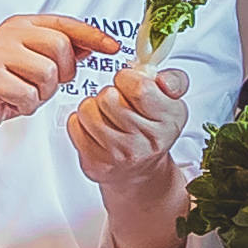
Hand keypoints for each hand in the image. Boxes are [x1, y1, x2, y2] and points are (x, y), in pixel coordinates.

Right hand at [0, 13, 115, 145]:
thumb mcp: (34, 64)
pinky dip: (26, 106)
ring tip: (24, 93)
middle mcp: (9, 32)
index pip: (66, 24)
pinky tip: (11, 102)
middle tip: (45, 84)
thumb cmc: (1, 85)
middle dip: (62, 74)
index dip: (93, 36)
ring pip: (47, 73)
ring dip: (42, 93)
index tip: (113, 47)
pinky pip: (29, 95)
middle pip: (60, 48)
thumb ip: (60, 54)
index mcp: (22, 25)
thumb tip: (92, 46)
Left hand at [66, 56, 189, 195]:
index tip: (129, 84)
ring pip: (87, 109)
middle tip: (119, 103)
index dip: (128, 79)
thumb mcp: (172, 101)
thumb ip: (174, 81)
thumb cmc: (152, 128)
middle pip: (108, 97)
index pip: (140, 88)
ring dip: (93, 106)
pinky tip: (96, 129)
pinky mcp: (96, 164)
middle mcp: (146, 142)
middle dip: (110, 93)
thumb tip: (163, 79)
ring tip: (106, 115)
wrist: (140, 169)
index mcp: (169, 120)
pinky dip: (81, 122)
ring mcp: (120, 155)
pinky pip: (74, 125)